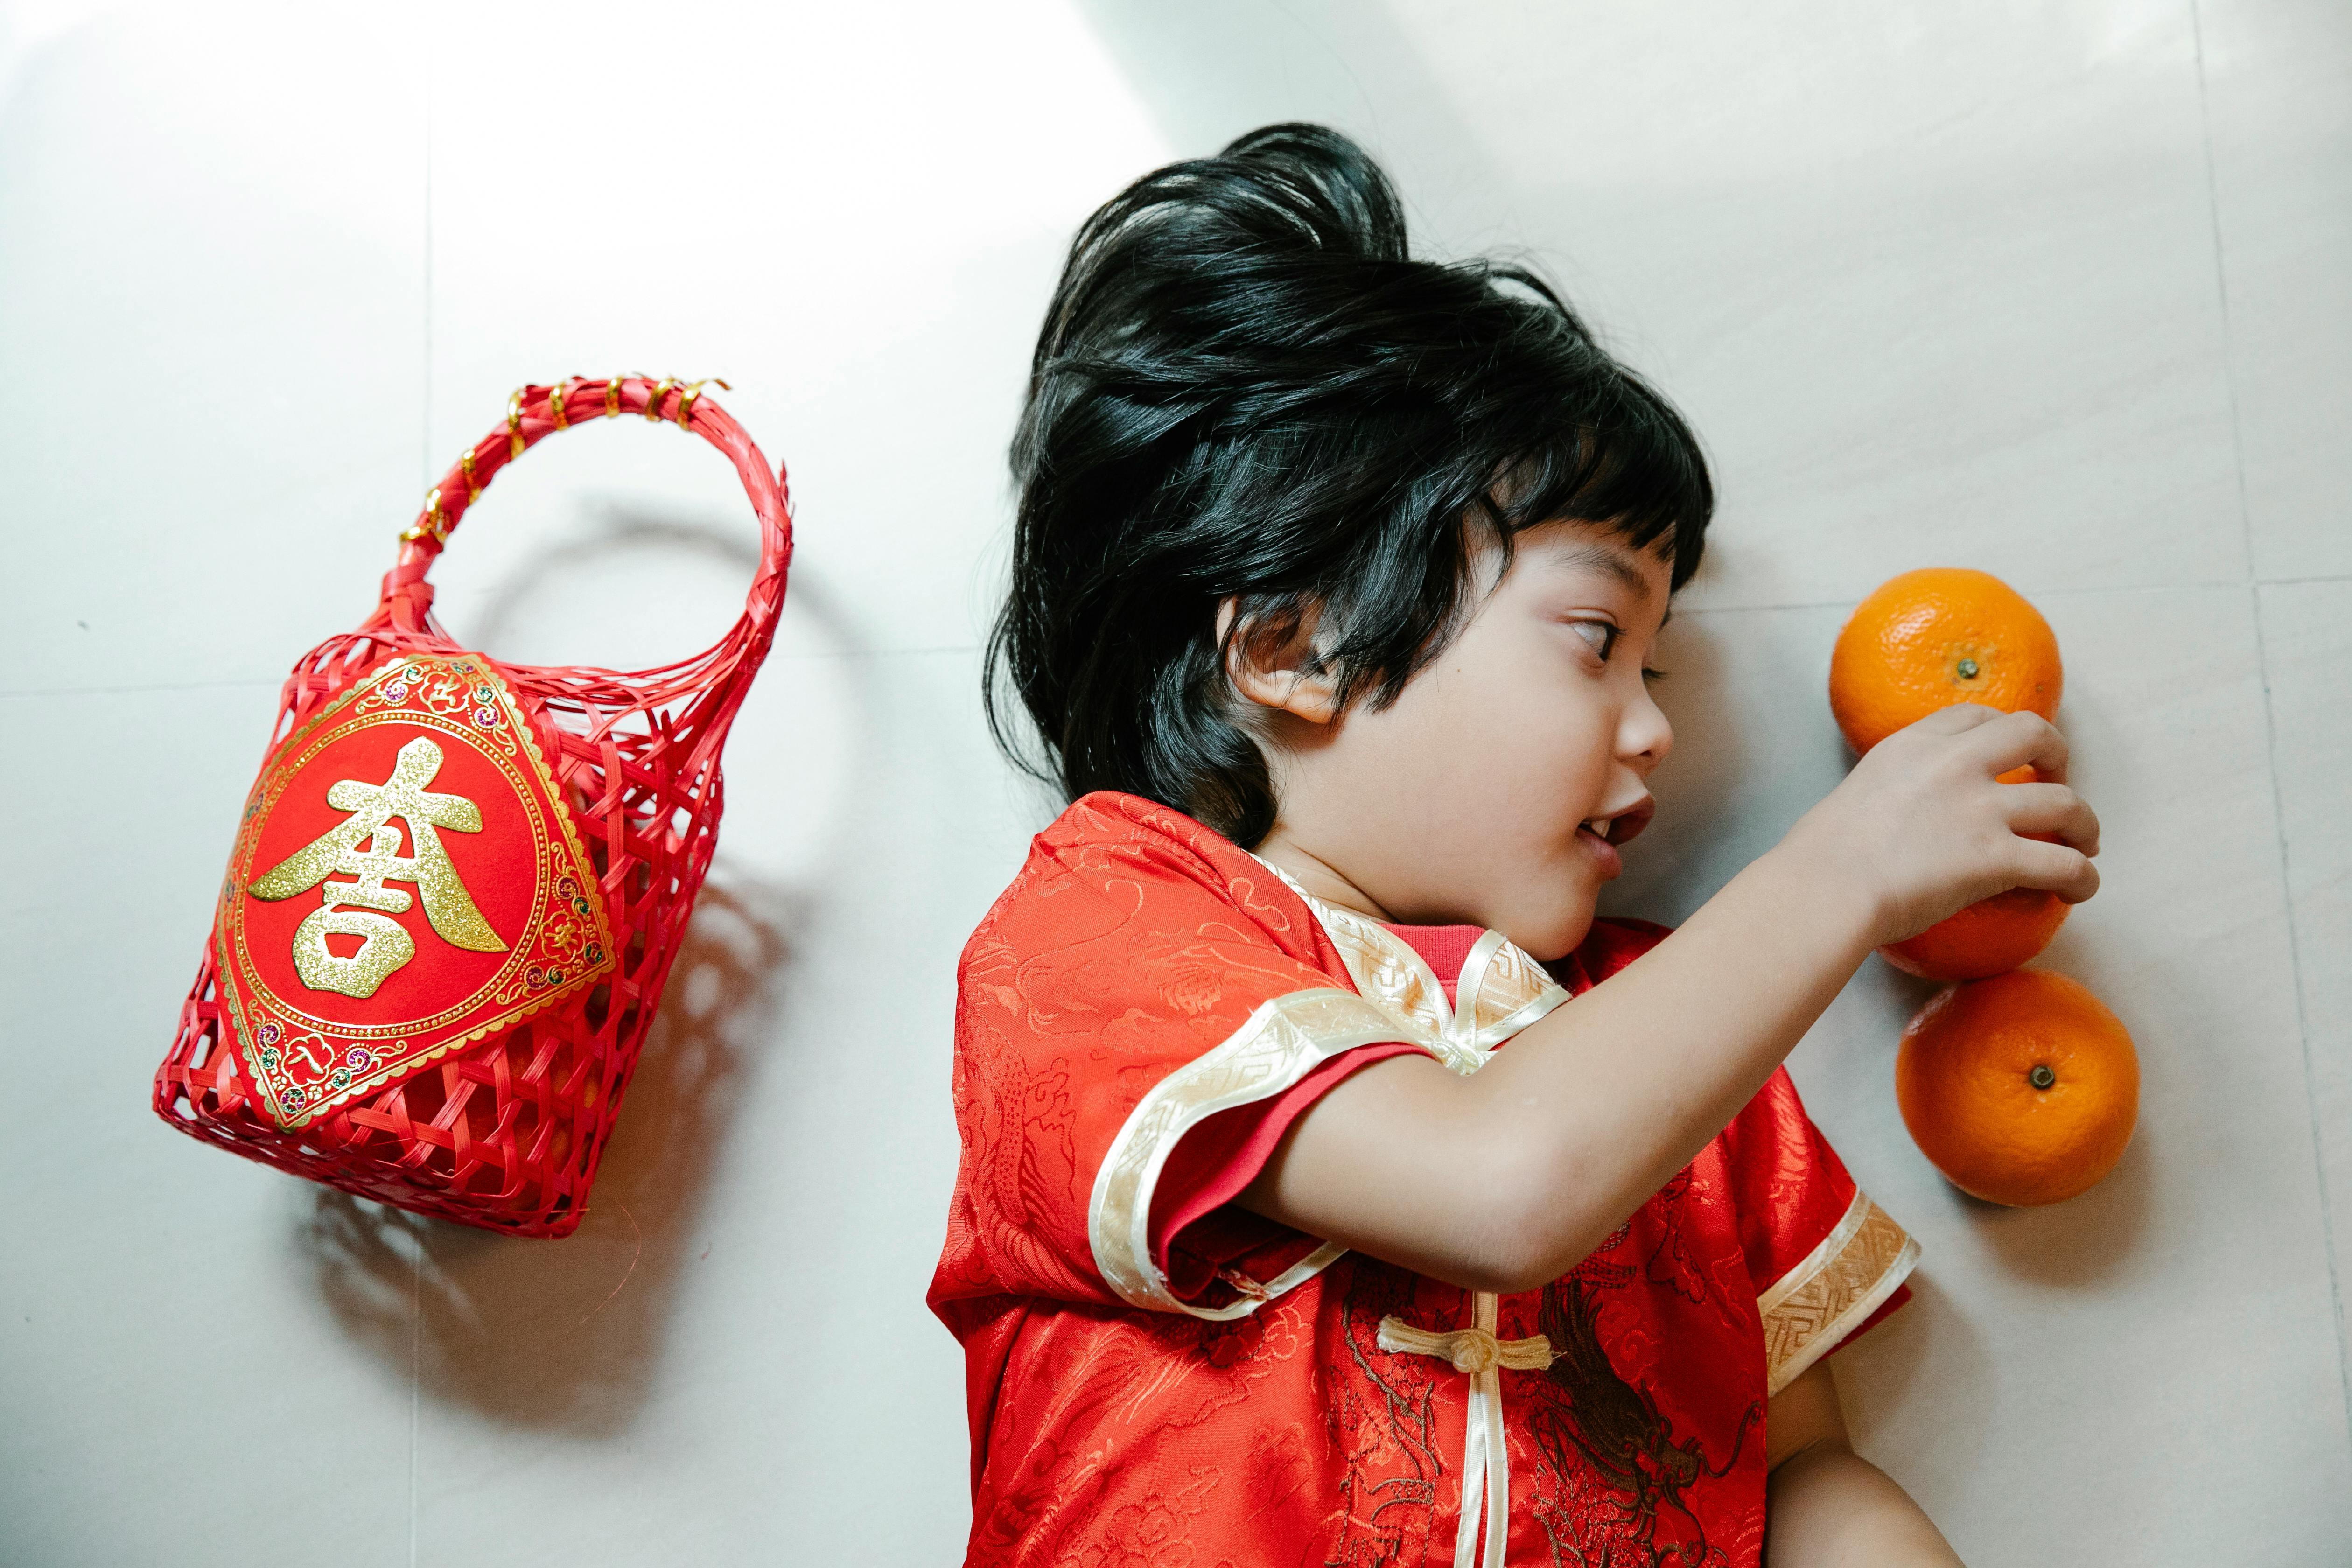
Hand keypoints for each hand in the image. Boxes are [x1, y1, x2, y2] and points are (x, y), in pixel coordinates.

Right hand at [1782, 705, 2099, 949]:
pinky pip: (2064, 864)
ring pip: (2065, 803)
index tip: (2010, 753)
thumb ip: (1890, 792)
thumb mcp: (1856, 794)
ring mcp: (1981, 809)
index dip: (2004, 731)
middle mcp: (1955, 764)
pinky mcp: (1996, 857)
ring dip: (2084, 824)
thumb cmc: (1821, 856)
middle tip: (2059, 784)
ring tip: (2084, 844)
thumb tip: (1898, 819)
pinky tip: (2079, 890)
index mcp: (1913, 744)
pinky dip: (2082, 877)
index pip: (1975, 715)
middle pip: (2034, 733)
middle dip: (2059, 756)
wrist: (1825, 888)